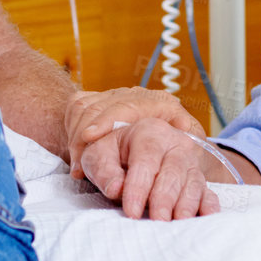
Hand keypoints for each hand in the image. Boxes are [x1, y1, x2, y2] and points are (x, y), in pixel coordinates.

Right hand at [65, 87, 203, 178]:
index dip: (105, 121)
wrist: (168, 128)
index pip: (124, 106)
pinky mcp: (99, 98)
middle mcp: (132, 95)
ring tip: (77, 164)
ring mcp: (114, 95)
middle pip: (97, 107)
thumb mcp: (190, 136)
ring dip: (74, 135)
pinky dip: (70, 127)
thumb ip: (188, 131)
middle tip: (78, 165)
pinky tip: (74, 149)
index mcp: (156, 102)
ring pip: (83, 106)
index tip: (90, 136)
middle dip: (82, 136)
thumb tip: (183, 128)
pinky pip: (76, 106)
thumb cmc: (179, 140)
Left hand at [79, 117, 221, 219]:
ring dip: (187, 204)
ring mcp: (190, 162)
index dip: (139, 186)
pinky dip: (208, 206)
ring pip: (193, 181)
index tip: (132, 211)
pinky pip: (208, 192)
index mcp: (148, 132)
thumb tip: (116, 188)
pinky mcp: (199, 179)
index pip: (146, 159)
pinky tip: (207, 218)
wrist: (131, 150)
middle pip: (174, 170)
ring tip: (179, 223)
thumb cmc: (113, 154)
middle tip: (158, 221)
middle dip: (165, 198)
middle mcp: (174, 144)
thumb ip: (103, 171)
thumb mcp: (98, 156)